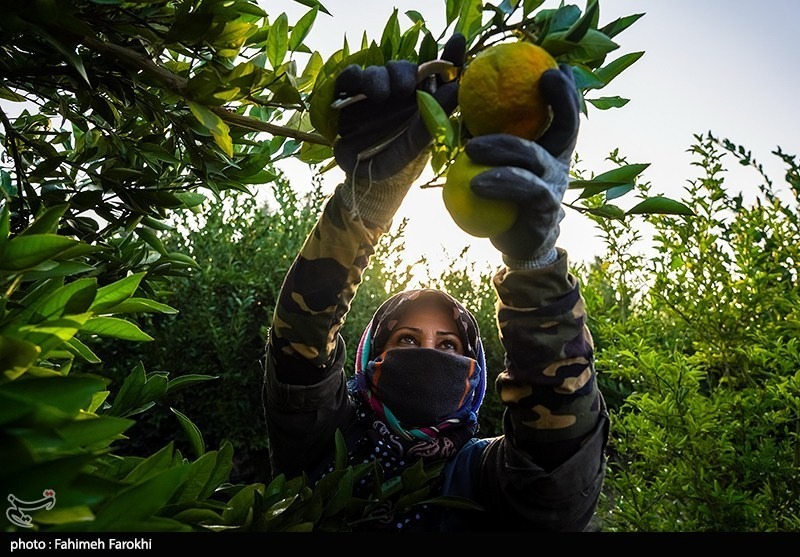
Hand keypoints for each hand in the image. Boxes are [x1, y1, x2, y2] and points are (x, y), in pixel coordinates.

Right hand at [333, 34, 465, 180]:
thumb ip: (434, 116)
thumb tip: (457, 87)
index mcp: (422, 100)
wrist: (365, 179)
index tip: (458, 42)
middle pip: (405, 67)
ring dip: (379, 77)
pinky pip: (351, 76)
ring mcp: (375, 92)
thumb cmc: (398, 161)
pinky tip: (357, 86)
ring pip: (379, 70)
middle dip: (406, 72)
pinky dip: (354, 76)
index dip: (449, 55)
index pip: (438, 72)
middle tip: (406, 87)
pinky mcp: (350, 96)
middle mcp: (400, 92)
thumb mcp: (417, 143)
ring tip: (380, 95)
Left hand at [463, 64, 579, 266]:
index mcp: (552, 147)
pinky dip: (499, 183)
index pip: (564, 112)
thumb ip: (493, 131)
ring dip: (503, 147)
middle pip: (567, 126)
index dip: (565, 88)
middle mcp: (558, 163)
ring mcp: (554, 188)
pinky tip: (475, 182)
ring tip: (471, 146)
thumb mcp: (497, 158)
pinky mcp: (543, 212)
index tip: (554, 66)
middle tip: (543, 78)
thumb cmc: (502, 193)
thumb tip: (469, 94)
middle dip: (562, 99)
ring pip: (533, 159)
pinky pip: (523, 191)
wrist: (513, 240)